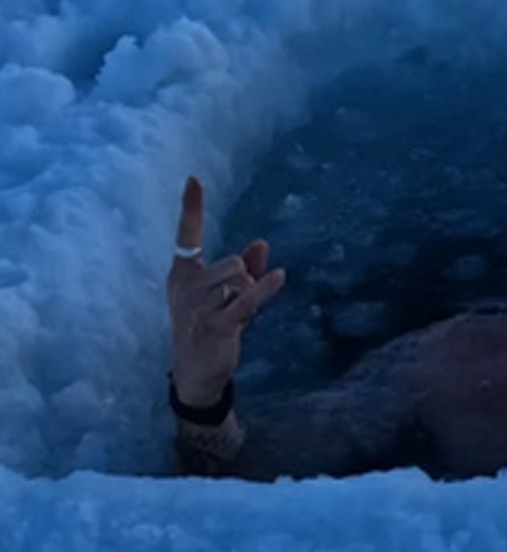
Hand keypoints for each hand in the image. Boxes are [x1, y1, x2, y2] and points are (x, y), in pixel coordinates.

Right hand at [167, 177, 285, 407]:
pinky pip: (245, 300)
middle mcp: (185, 288)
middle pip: (230, 262)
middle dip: (243, 277)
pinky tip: (279, 277)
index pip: (186, 235)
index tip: (194, 179)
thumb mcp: (225, 293)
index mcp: (182, 275)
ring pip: (238, 278)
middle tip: (236, 298)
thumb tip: (263, 244)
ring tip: (240, 309)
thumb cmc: (209, 325)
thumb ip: (246, 268)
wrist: (196, 373)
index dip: (192, 207)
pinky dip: (264, 290)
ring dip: (249, 291)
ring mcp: (198, 308)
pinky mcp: (216, 326)